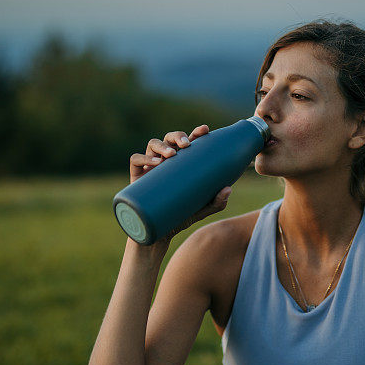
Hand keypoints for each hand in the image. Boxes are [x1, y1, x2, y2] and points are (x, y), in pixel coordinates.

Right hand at [128, 124, 231, 241]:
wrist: (158, 234)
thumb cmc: (181, 217)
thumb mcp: (202, 210)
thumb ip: (217, 202)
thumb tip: (228, 189)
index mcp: (182, 163)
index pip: (189, 142)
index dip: (196, 133)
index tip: (204, 130)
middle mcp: (166, 161)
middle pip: (170, 138)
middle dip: (178, 136)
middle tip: (186, 144)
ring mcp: (150, 167)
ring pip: (153, 144)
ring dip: (163, 145)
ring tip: (171, 154)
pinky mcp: (136, 176)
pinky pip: (136, 159)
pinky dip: (144, 158)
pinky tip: (156, 164)